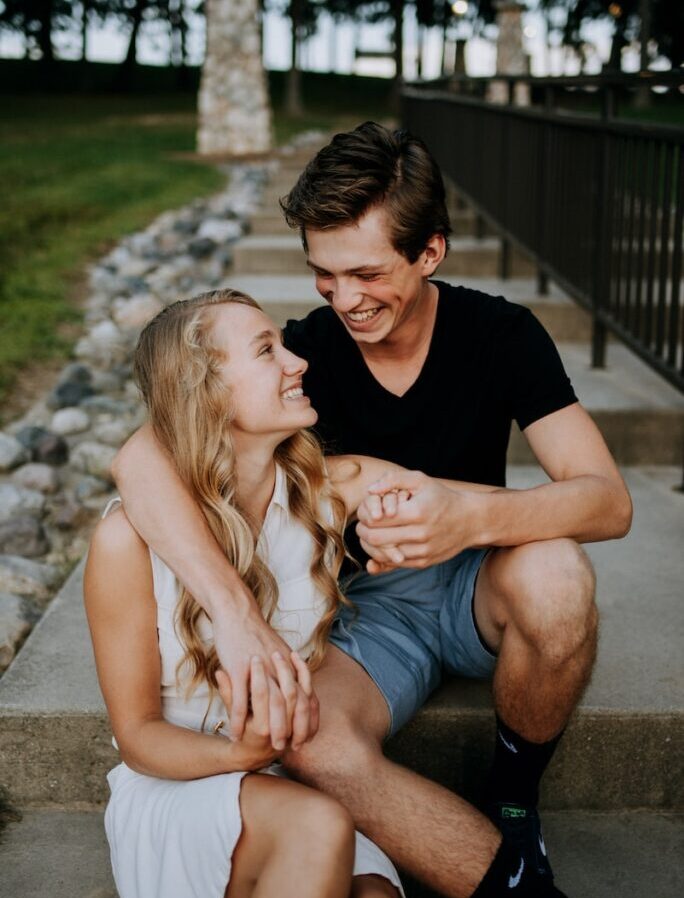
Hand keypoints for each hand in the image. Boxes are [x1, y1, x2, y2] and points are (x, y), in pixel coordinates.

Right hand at [211, 599, 317, 749]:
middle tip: (289, 747)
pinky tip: (235, 733)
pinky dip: (238, 720)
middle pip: (291, 704)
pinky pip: (239, 700)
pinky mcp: (238, 669)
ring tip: (267, 745)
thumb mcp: (279, 651)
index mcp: (289, 665)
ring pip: (269, 705)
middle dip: (292, 729)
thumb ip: (288, 671)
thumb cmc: (255, 634)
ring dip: (270, 728)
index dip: (307, 720)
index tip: (305, 738)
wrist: (237, 612)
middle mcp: (278, 668)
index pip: (305, 697)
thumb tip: (299, 689)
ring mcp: (259, 669)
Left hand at [355, 470, 481, 572]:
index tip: (365, 511)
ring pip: (382, 554)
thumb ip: (393, 480)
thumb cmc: (441, 497)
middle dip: (362, 531)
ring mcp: (422, 551)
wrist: (470, 521)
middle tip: (362, 525)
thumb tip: (370, 490)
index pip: (375, 519)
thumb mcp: (421, 480)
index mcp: (416, 512)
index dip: (364, 515)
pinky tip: (382, 545)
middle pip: (374, 538)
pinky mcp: (423, 562)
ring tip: (370, 534)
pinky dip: (383, 556)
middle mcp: (419, 534)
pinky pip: (394, 563)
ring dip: (370, 546)